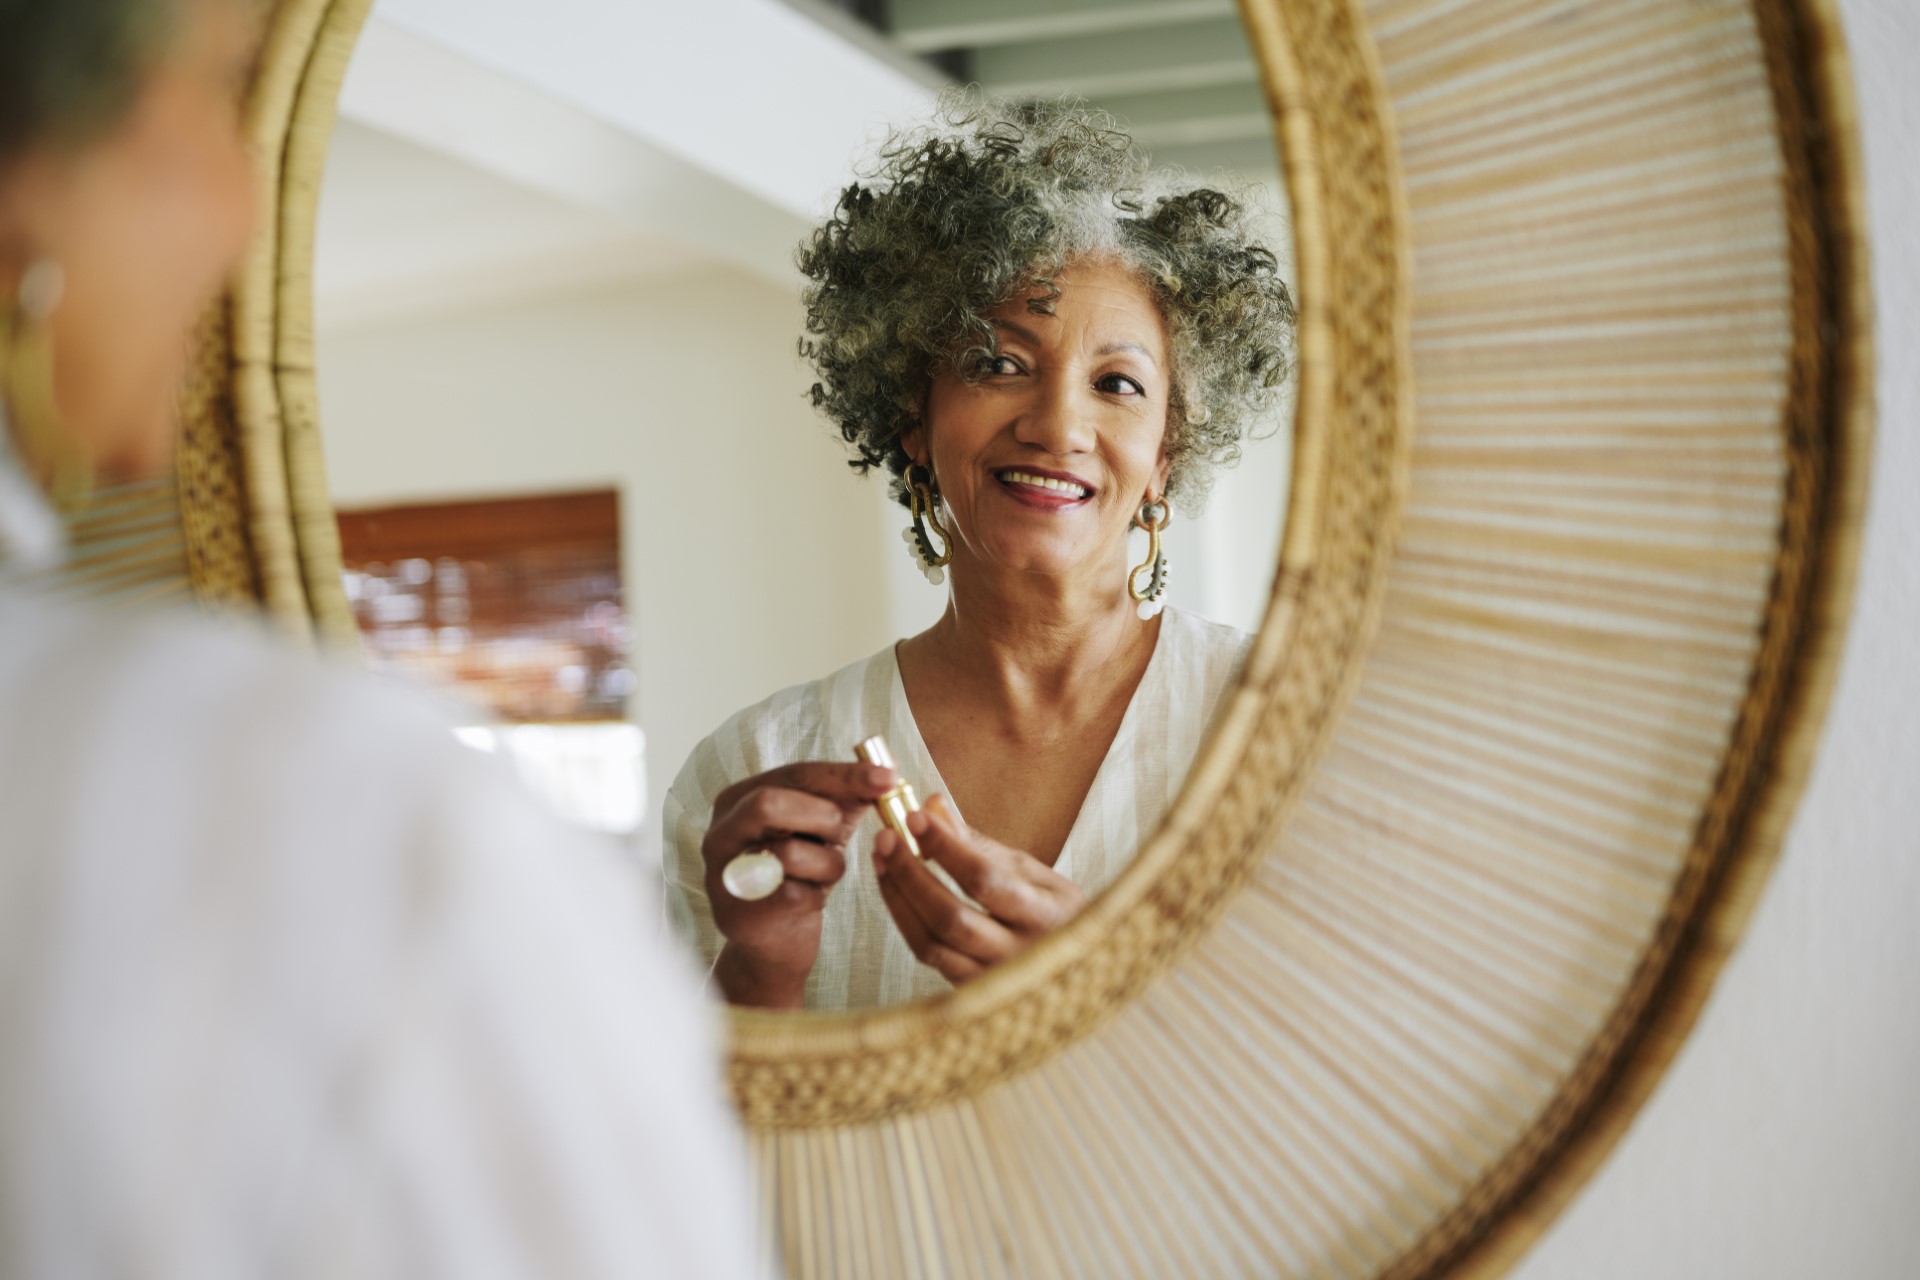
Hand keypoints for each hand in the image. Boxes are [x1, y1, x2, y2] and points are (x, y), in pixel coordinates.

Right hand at [702, 761, 897, 1008]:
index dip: (843, 774)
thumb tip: (888, 768)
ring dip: (827, 864)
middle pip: (770, 803)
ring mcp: (724, 877)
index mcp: (736, 801)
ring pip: (788, 852)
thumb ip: (846, 796)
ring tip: (823, 875)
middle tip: (840, 834)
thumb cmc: (799, 874)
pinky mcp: (741, 916)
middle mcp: (719, 834)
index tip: (888, 777)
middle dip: (822, 817)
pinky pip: (797, 895)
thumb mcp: (819, 827)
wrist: (775, 943)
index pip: (794, 774)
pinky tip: (810, 900)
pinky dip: (818, 895)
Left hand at [873, 794, 1087, 983]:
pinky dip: (906, 920)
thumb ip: (980, 843)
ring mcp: (993, 980)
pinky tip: (895, 891)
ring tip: (882, 859)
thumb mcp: (1031, 872)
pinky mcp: (970, 992)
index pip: (985, 880)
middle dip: (909, 873)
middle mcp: (1019, 955)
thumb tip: (934, 805)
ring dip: (898, 896)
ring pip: (931, 943)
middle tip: (886, 838)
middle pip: (950, 916)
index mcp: (1045, 916)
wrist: (1073, 966)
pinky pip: (929, 956)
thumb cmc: (1053, 912)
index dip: (945, 847)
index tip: (916, 816)